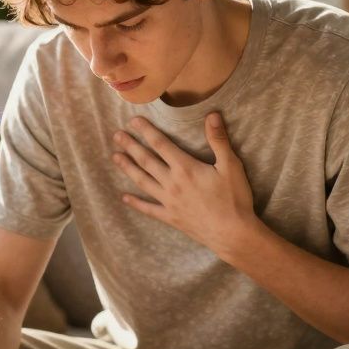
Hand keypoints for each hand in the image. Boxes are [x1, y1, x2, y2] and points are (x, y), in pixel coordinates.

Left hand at [111, 113, 259, 254]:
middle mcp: (172, 183)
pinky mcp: (170, 217)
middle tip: (116, 135)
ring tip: (115, 157)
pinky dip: (136, 203)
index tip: (133, 121)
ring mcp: (168, 201)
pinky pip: (148, 209)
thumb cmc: (234, 199)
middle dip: (131, 146)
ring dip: (128, 168)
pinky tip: (124, 197)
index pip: (161, 144)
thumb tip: (212, 115)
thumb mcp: (231, 166)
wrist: (232, 234)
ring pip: (142, 181)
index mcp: (185, 168)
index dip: (146, 131)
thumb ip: (218, 140)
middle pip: (146, 161)